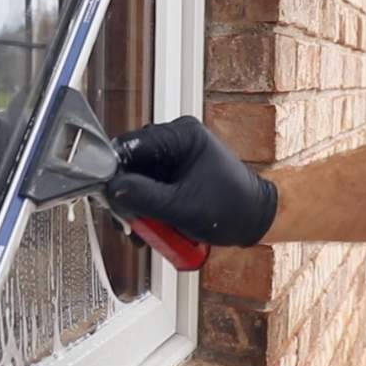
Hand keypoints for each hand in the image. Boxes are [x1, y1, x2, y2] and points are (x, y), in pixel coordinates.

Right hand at [108, 116, 277, 246]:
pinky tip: (151, 227)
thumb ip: (143, 197)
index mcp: (181, 134)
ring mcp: (174, 157)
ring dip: (136, 205)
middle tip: (127, 220)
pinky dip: (146, 208)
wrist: (257, 221)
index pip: (130, 144)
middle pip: (130, 163)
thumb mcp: (182, 207)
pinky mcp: (174, 174)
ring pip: (136, 179)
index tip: (108, 197)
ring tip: (143, 230)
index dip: (114, 171)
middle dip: (126, 194)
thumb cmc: (232, 209)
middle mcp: (175, 140)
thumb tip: (111, 190)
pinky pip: (147, 188)